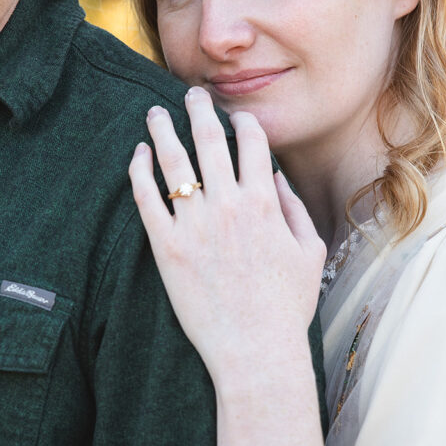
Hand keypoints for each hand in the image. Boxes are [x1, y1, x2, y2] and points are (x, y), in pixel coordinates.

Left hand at [128, 86, 325, 384]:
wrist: (256, 351)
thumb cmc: (287, 307)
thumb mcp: (308, 253)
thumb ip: (294, 208)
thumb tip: (275, 177)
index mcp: (265, 202)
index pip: (251, 143)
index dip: (242, 122)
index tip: (234, 115)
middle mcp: (228, 205)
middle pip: (208, 141)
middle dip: (198, 110)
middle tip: (190, 94)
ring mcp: (194, 225)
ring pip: (173, 163)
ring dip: (162, 131)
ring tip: (154, 114)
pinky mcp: (167, 248)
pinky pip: (147, 199)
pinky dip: (140, 171)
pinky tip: (137, 155)